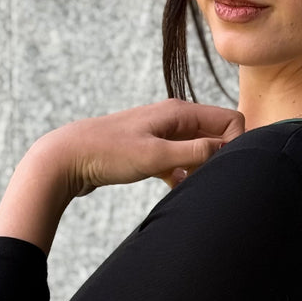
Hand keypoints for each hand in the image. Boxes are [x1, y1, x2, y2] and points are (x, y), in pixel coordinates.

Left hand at [41, 99, 246, 195]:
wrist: (64, 158)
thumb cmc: (107, 153)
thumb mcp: (156, 156)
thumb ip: (195, 152)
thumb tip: (229, 149)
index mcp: (178, 112)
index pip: (229, 120)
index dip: (237, 144)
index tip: (225, 169)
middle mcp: (173, 118)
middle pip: (216, 134)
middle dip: (220, 157)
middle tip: (210, 181)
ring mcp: (161, 134)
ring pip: (198, 149)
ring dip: (201, 168)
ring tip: (191, 186)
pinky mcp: (150, 150)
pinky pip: (179, 160)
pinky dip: (182, 174)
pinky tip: (174, 188)